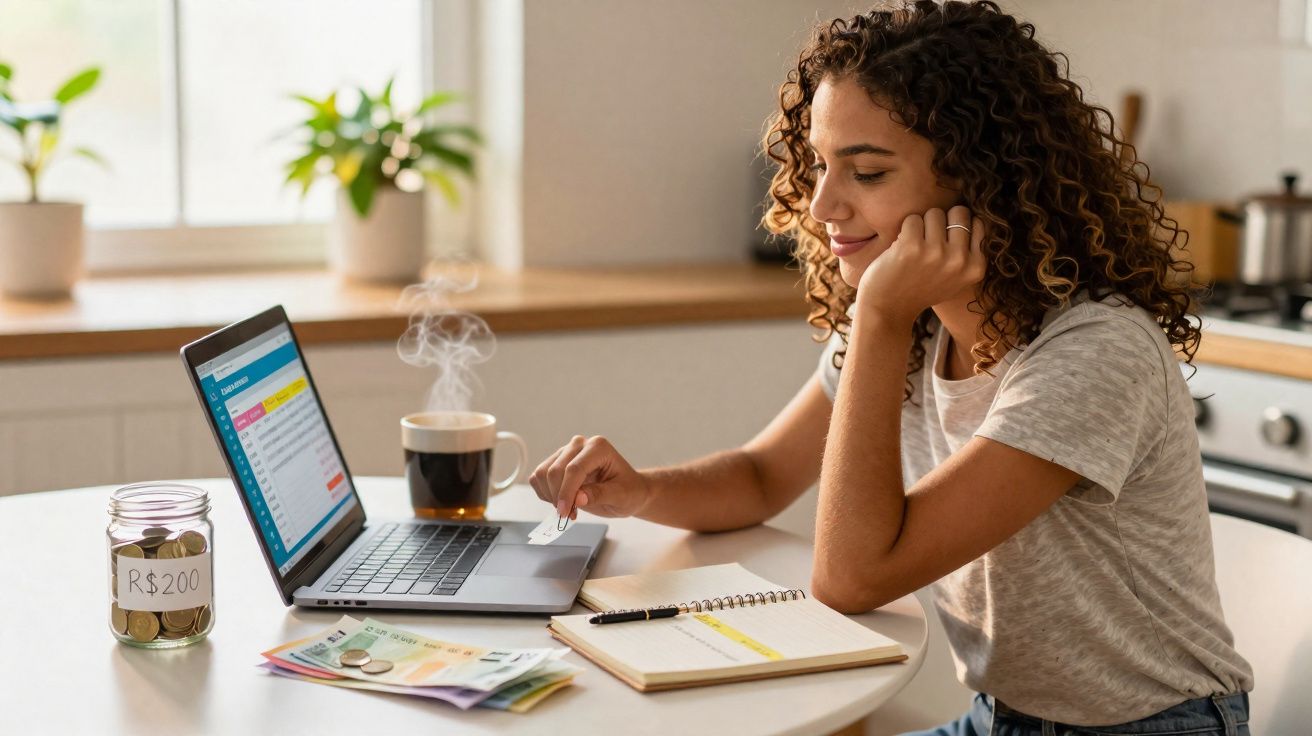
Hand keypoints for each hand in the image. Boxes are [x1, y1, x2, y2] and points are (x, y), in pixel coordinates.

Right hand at [528, 435, 651, 519]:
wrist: (628, 491)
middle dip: (558, 497)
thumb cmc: (628, 491)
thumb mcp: (620, 496)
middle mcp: (580, 445)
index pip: (574, 469)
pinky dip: (545, 493)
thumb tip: (577, 498)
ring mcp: (566, 452)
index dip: (566, 492)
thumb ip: (599, 495)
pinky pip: (538, 478)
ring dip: (550, 496)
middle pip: (555, 471)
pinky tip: (561, 502)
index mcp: (598, 447)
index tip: (565, 512)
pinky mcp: (556, 462)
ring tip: (568, 510)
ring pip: (543, 473)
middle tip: (569, 515)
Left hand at [855, 205, 984, 324]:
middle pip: (958, 213)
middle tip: (929, 241)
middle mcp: (960, 260)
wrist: (889, 309)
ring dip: (922, 226)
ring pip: (934, 213)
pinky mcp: (911, 247)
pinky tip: (901, 249)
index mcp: (976, 267)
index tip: (945, 245)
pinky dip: (904, 230)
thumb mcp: (957, 278)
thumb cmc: (921, 290)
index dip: (958, 228)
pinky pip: (912, 219)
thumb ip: (969, 252)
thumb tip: (974, 217)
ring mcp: (936, 253)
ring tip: (915, 248)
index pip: (977, 223)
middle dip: (942, 222)